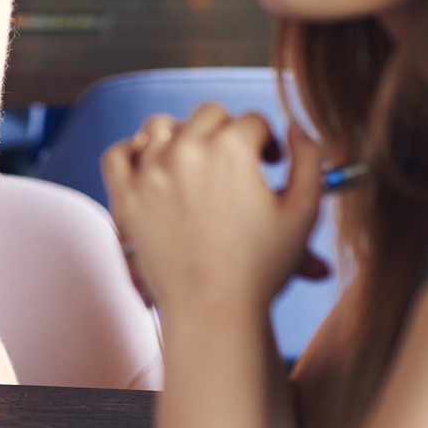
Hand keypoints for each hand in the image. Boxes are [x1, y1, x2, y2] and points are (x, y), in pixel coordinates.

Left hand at [100, 103, 324, 316]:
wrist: (214, 312)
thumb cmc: (262, 268)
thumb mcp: (305, 213)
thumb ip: (309, 160)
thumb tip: (296, 128)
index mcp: (231, 150)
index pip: (253, 122)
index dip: (268, 142)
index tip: (270, 165)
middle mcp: (186, 152)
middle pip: (209, 115)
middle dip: (229, 134)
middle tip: (237, 166)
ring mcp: (149, 173)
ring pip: (162, 127)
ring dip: (182, 136)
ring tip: (197, 163)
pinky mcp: (125, 196)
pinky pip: (118, 154)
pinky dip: (133, 153)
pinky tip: (152, 165)